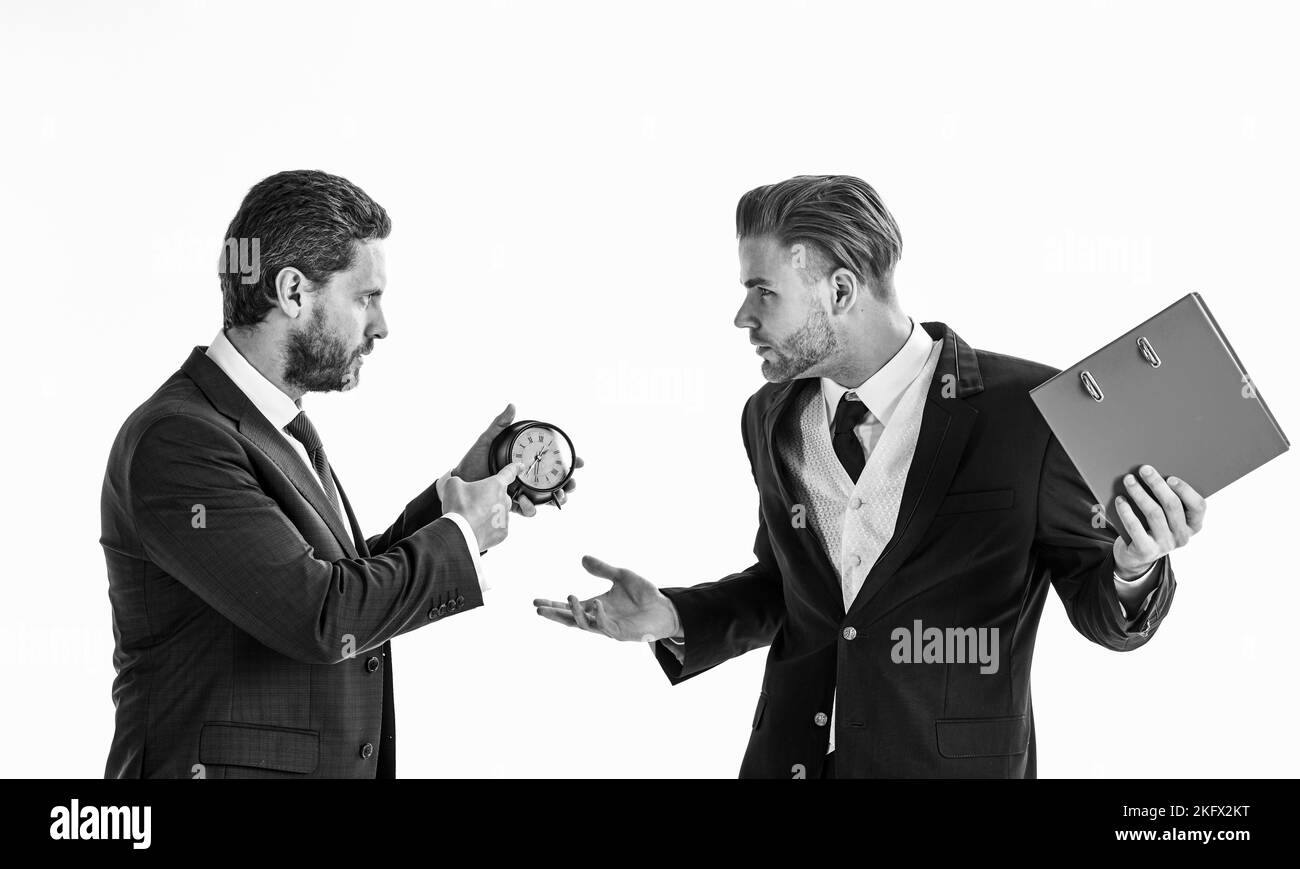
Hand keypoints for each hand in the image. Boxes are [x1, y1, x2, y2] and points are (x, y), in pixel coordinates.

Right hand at [441, 463, 520, 551]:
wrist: (459, 532)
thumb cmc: (458, 507)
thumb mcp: (453, 485)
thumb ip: (461, 481)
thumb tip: (460, 486)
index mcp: (496, 485)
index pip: (508, 473)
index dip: (514, 468)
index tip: (520, 467)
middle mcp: (505, 501)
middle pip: (500, 496)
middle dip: (490, 498)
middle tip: (473, 504)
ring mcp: (505, 518)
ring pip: (498, 513)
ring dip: (488, 514)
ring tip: (472, 518)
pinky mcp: (503, 533)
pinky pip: (497, 528)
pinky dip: (488, 528)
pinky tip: (476, 528)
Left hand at [451, 402, 583, 515]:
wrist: (459, 481)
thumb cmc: (474, 459)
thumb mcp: (487, 440)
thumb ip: (500, 424)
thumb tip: (512, 406)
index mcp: (525, 462)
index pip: (552, 461)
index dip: (569, 462)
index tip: (580, 461)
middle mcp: (526, 478)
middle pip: (555, 482)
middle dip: (568, 485)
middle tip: (571, 483)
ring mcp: (521, 492)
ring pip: (545, 499)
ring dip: (555, 499)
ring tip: (557, 496)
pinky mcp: (511, 505)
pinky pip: (526, 510)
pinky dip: (530, 508)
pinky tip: (526, 502)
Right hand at [533, 555, 682, 641]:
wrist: (666, 609)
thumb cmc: (644, 595)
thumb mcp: (621, 576)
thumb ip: (602, 569)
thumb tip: (583, 558)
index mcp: (595, 606)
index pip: (569, 608)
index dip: (553, 604)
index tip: (535, 601)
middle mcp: (599, 618)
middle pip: (570, 619)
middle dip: (554, 614)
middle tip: (538, 608)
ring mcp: (609, 628)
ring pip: (585, 624)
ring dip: (575, 613)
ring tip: (570, 597)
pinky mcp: (621, 634)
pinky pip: (605, 627)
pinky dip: (598, 616)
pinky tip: (595, 604)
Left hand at [1113, 464, 1205, 577]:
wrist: (1136, 556)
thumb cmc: (1152, 527)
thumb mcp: (1165, 516)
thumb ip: (1166, 499)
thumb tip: (1152, 473)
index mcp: (1193, 525)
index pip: (1198, 506)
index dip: (1185, 490)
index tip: (1170, 477)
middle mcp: (1182, 536)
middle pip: (1172, 505)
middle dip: (1157, 484)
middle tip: (1144, 469)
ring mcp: (1165, 545)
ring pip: (1154, 513)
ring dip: (1139, 493)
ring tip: (1128, 480)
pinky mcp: (1146, 550)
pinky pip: (1136, 527)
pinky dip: (1126, 511)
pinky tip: (1120, 499)